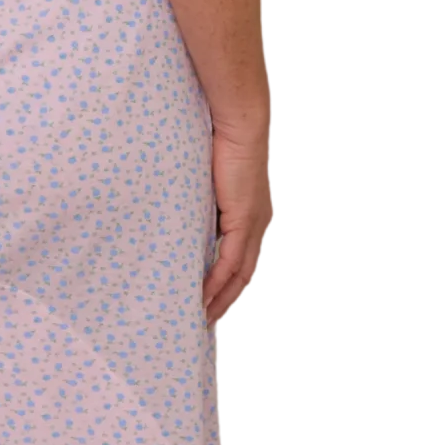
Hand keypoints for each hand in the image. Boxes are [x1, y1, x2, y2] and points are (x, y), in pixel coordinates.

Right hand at [204, 123, 275, 321]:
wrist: (239, 125)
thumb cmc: (223, 143)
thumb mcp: (211, 181)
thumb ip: (205, 203)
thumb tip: (185, 218)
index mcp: (253, 215)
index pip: (243, 260)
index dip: (229, 284)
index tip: (212, 300)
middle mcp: (258, 224)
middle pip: (244, 275)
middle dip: (225, 301)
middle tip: (206, 320)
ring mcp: (253, 224)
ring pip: (239, 274)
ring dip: (220, 298)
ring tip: (201, 316)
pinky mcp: (243, 220)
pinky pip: (230, 261)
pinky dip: (216, 281)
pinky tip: (203, 295)